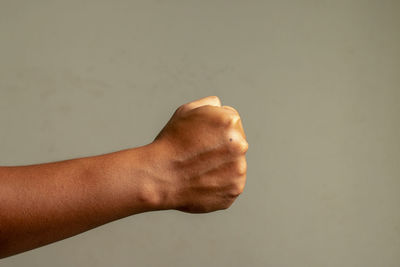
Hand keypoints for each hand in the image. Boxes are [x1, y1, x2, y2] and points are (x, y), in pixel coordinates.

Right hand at [152, 96, 248, 212]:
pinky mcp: (235, 189)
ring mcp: (239, 169)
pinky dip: (220, 184)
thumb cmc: (170, 142)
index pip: (232, 122)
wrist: (159, 176)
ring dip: (222, 166)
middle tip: (199, 154)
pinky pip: (231, 183)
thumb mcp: (186, 111)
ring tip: (199, 168)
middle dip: (221, 147)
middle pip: (236, 143)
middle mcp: (240, 144)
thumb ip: (209, 104)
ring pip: (235, 164)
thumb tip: (221, 107)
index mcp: (230, 121)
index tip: (200, 138)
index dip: (214, 129)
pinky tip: (203, 180)